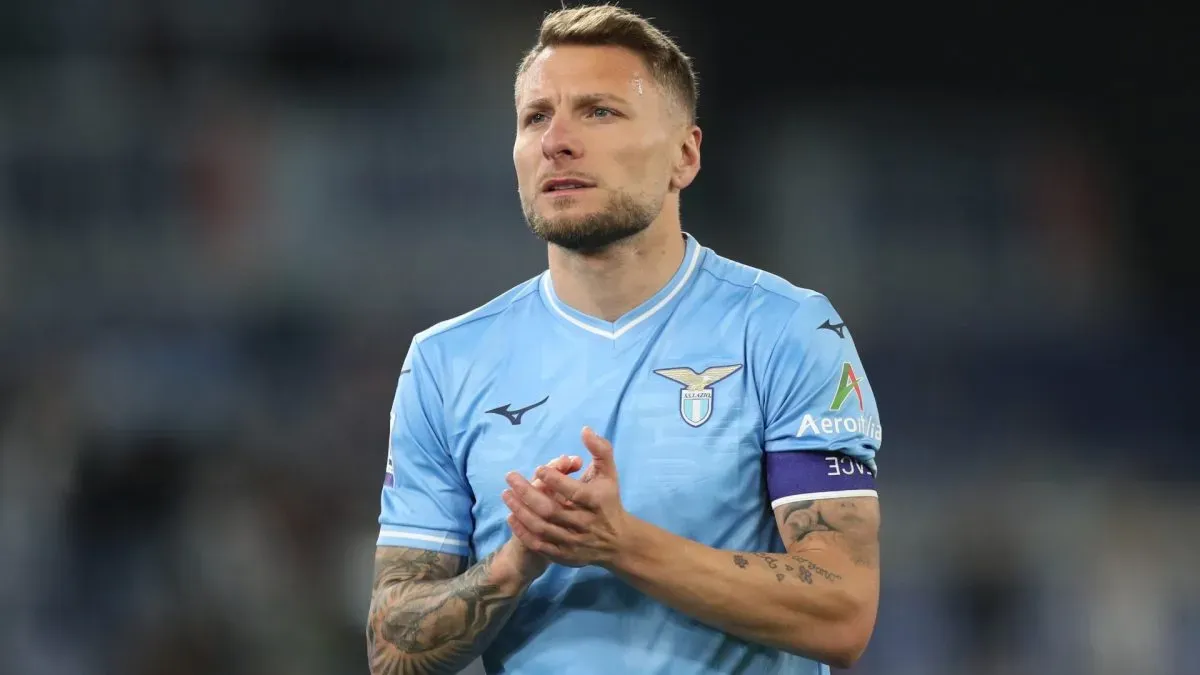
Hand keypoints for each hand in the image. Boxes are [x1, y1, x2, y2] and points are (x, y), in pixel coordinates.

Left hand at [502, 427, 627, 567]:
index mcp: (597, 502)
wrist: (618, 542)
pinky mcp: (565, 555)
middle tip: (510, 477)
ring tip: (506, 494)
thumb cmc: (609, 501)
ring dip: (520, 511)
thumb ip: (600, 450)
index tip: (539, 469)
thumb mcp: (609, 474)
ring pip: (542, 528)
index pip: (573, 492)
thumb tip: (584, 429)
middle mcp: (585, 524)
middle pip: (551, 510)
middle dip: (527, 493)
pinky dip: (523, 532)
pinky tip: (511, 517)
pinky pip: (540, 545)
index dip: (554, 480)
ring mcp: (574, 542)